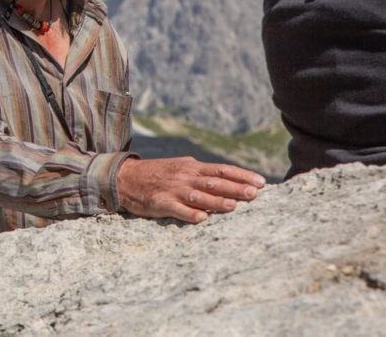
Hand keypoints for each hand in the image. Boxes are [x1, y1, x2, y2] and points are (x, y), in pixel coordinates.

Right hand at [117, 156, 265, 223]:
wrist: (125, 177)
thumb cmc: (157, 174)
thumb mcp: (180, 167)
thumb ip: (200, 173)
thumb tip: (225, 177)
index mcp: (192, 167)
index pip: (222, 170)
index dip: (242, 175)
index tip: (261, 182)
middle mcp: (185, 177)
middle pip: (214, 182)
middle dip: (236, 188)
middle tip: (255, 193)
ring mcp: (173, 190)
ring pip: (198, 196)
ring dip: (216, 201)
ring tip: (234, 206)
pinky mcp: (160, 203)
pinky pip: (177, 209)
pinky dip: (190, 214)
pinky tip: (202, 218)